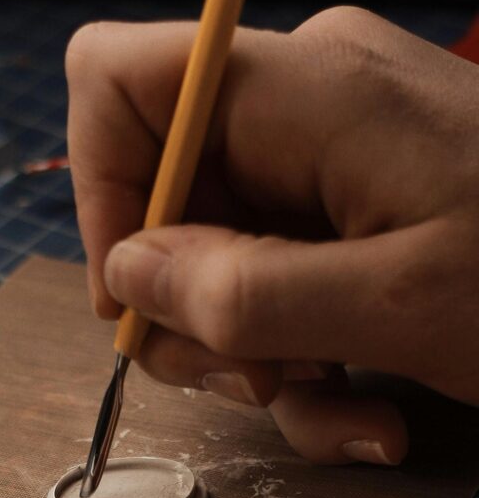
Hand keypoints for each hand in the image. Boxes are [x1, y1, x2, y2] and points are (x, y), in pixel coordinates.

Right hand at [66, 8, 478, 464]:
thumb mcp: (398, 306)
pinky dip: (303, 359)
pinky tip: (366, 412)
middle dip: (189, 307)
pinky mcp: (353, 211)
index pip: (120, 85)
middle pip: (162, 195)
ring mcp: (329, 161)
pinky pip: (279, 282)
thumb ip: (246, 290)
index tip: (134, 298)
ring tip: (332, 406)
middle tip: (249, 380)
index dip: (100, 192)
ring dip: (254, 355)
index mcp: (305, 89)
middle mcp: (303, 108)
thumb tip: (129, 276)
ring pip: (218, 257)